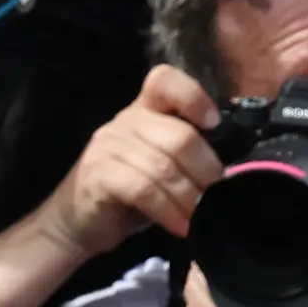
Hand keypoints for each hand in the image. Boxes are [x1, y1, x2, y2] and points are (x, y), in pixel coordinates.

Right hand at [41, 67, 227, 261]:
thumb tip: (229, 172)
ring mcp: (108, 145)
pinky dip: (168, 211)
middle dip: (205, 171)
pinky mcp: (99, 175)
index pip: (164, 80)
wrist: (78, 223)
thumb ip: (185, 156)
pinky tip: (180, 226)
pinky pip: (144, 189)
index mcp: (144, 110)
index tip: (213, 124)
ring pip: (163, 168)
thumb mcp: (161, 167)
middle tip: (215, 197)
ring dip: (189, 199)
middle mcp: (125, 120)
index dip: (193, 96)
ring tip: (199, 218)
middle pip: (179, 136)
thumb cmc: (129, 195)